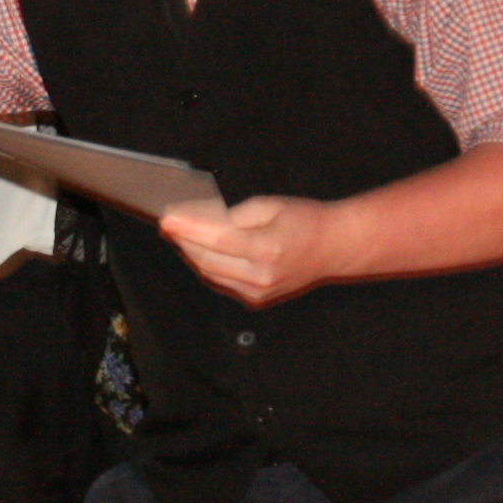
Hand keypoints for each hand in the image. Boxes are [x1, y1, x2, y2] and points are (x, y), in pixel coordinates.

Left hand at [158, 195, 348, 306]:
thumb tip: (200, 217)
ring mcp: (258, 291)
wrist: (334, 248)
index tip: (167, 218)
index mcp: (268, 249)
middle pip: (207, 259)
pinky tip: (196, 248)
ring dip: (190, 252)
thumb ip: (234, 213)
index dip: (189, 229)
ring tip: (177, 233)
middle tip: (168, 222)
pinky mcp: (255, 298)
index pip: (217, 240)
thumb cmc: (306, 222)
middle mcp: (261, 276)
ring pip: (210, 273)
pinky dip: (205, 264)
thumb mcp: (272, 205)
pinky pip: (221, 280)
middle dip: (184, 240)